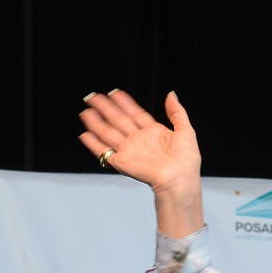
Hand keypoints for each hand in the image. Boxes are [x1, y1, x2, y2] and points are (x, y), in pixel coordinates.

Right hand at [80, 90, 203, 235]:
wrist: (179, 179)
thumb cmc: (186, 160)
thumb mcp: (186, 129)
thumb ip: (176, 112)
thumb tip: (171, 95)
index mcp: (153, 132)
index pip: (135, 113)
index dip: (125, 103)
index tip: (114, 93)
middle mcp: (139, 140)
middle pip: (118, 120)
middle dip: (105, 108)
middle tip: (93, 97)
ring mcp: (129, 150)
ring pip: (108, 132)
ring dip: (96, 122)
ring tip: (86, 112)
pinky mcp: (121, 162)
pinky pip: (104, 151)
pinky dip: (93, 144)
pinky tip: (85, 135)